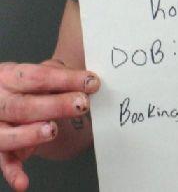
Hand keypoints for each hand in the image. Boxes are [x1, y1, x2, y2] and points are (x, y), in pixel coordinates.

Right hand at [0, 59, 99, 190]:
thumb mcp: (39, 74)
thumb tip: (87, 82)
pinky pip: (3, 162)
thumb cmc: (28, 85)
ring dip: (31, 134)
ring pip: (7, 135)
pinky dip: (13, 173)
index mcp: (9, 76)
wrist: (6, 97)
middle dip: (54, 105)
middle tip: (81, 104)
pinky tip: (24, 182)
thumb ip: (58, 75)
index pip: (37, 76)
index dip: (66, 79)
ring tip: (53, 131)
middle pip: (23, 105)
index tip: (92, 82)